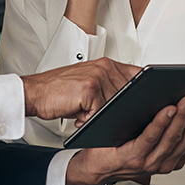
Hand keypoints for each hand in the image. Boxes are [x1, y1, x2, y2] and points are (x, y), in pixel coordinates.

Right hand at [21, 58, 139, 124]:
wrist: (35, 92)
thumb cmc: (58, 90)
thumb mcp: (88, 83)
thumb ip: (108, 87)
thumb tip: (130, 103)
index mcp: (105, 64)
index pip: (137, 75)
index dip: (144, 90)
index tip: (148, 100)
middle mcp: (104, 67)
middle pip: (129, 94)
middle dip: (120, 110)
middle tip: (98, 114)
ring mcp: (98, 76)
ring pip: (116, 105)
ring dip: (101, 115)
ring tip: (84, 113)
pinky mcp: (90, 89)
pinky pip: (101, 111)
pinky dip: (90, 119)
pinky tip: (79, 116)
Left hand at [65, 92, 184, 184]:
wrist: (96, 165)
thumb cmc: (123, 150)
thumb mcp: (157, 147)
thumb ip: (180, 142)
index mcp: (173, 158)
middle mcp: (164, 162)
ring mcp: (149, 161)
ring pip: (173, 136)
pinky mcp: (133, 156)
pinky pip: (150, 137)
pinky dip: (161, 122)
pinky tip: (167, 109)